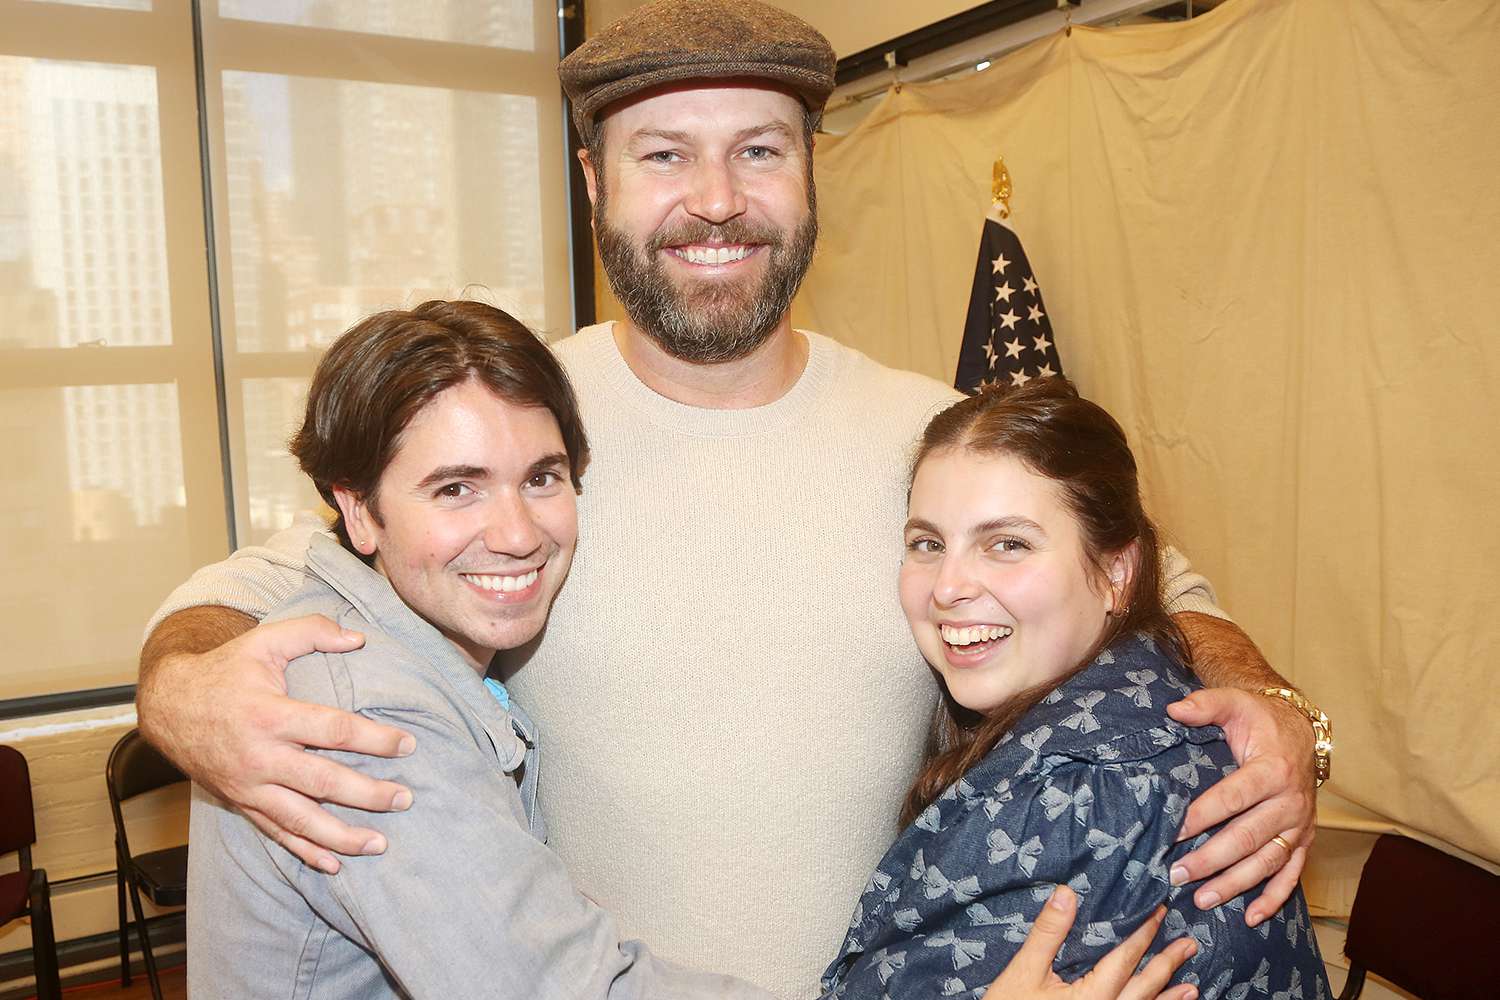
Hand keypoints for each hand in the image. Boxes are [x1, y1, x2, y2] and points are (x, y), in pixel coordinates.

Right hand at [138, 614, 415, 873]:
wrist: (167, 707)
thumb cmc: (224, 671)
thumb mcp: (264, 640)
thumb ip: (312, 631)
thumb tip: (360, 638)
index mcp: (270, 715)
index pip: (334, 731)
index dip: (374, 739)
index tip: (409, 745)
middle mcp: (260, 756)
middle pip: (322, 783)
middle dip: (368, 795)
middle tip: (405, 799)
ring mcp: (248, 786)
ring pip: (300, 819)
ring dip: (341, 836)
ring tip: (380, 844)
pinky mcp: (240, 803)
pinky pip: (275, 833)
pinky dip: (304, 852)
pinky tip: (333, 865)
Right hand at [982, 885, 1197, 999]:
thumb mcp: (1023, 972)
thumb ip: (1048, 933)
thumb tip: (1068, 893)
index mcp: (1092, 996)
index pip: (1125, 959)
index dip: (1143, 934)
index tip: (1160, 913)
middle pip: (1144, 987)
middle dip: (1167, 964)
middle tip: (1189, 945)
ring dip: (1168, 998)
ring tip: (1191, 988)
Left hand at [1166, 688, 1315, 924]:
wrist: (1300, 731)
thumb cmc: (1260, 720)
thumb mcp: (1235, 703)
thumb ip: (1205, 704)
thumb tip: (1174, 709)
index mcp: (1272, 770)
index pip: (1233, 798)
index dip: (1203, 815)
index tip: (1174, 831)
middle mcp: (1290, 802)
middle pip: (1248, 837)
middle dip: (1211, 859)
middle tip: (1176, 874)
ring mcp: (1299, 825)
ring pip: (1267, 862)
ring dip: (1236, 884)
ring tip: (1202, 898)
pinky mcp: (1303, 839)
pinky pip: (1293, 874)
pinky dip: (1275, 898)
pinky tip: (1251, 917)